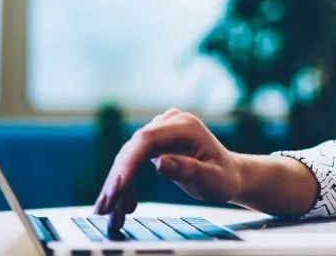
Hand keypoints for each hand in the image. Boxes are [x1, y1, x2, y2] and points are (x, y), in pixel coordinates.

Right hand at [94, 109, 246, 231]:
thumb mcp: (212, 178)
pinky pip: (133, 162)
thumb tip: (160, 163)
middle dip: (117, 179)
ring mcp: (161, 130)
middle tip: (105, 207)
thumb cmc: (225, 177)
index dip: (129, 162)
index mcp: (185, 126)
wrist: (230, 174)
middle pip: (133, 148)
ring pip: (129, 157)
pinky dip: (126, 184)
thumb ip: (188, 169)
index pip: (147, 139)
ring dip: (117, 185)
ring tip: (108, 212)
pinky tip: (123, 204)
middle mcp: (170, 123)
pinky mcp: (156, 142)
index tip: (118, 186)